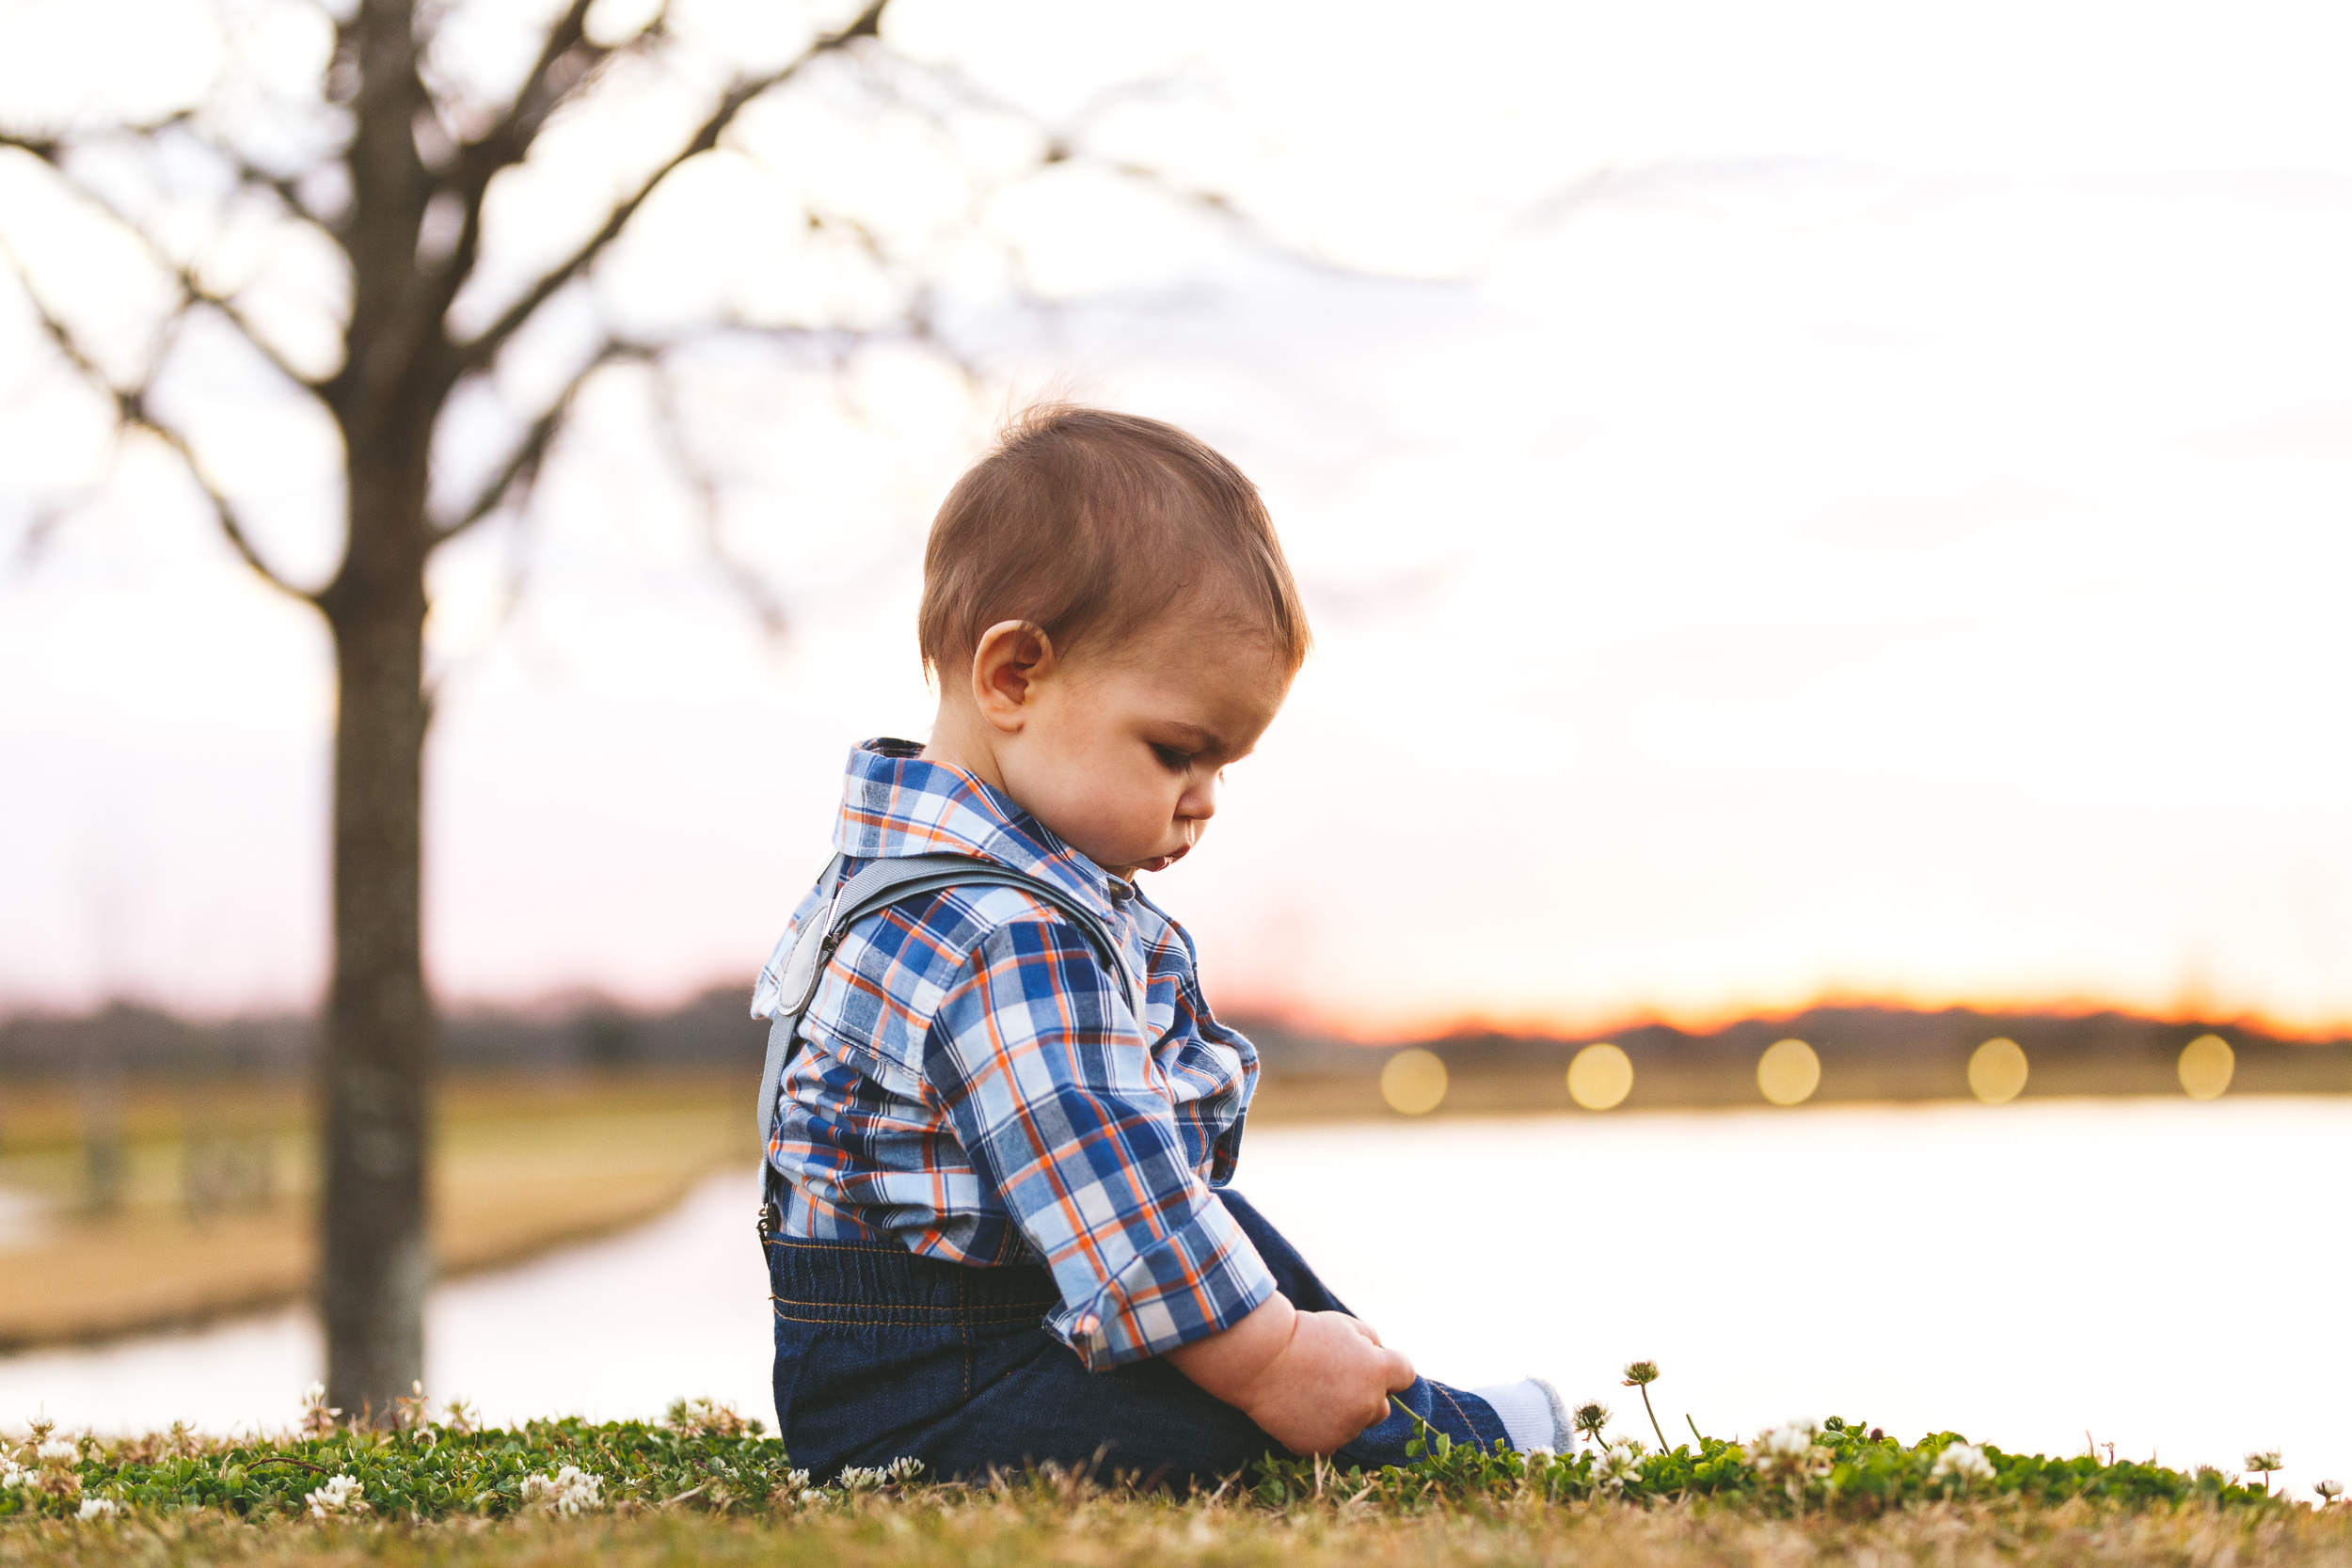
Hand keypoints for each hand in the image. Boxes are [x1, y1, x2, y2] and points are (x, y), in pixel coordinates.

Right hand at [1241, 1309, 1416, 1455]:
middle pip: (1382, 1407)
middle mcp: (1367, 1404)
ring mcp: (1345, 1429)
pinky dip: (1319, 1429)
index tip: (1371, 1363)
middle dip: (1366, 1395)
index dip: (1390, 1367)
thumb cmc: (1300, 1334)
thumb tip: (1378, 1355)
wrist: (1258, 1359)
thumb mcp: (1341, 1324)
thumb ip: (1369, 1341)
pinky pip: (1331, 1440)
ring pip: (1354, 1424)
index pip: (1405, 1375)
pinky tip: (1299, 1410)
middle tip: (1332, 1380)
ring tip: (1309, 1392)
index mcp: (1377, 1371)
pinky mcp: (1322, 1446)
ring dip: (1342, 1413)